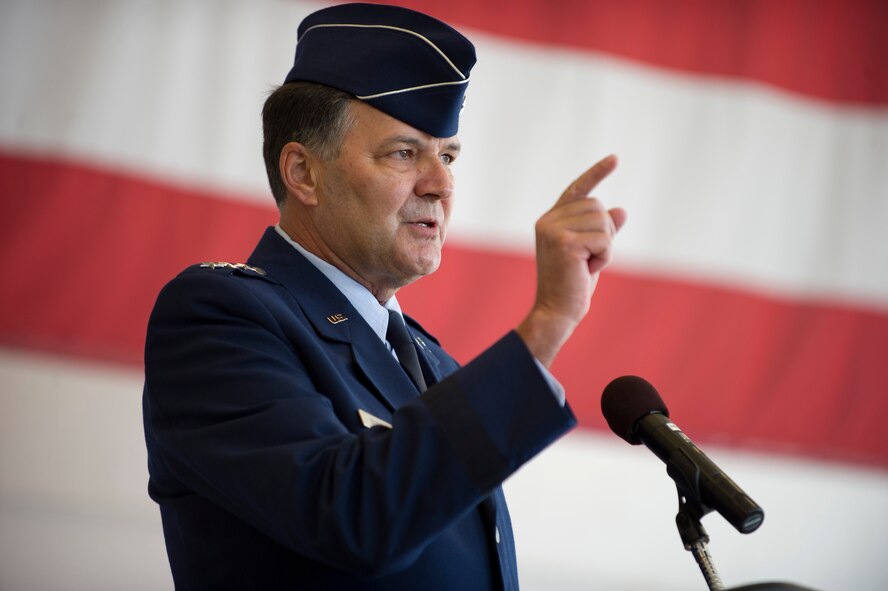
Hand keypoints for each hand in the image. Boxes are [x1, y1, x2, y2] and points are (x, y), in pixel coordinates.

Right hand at [516, 155, 626, 366]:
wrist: (557, 311)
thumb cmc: (572, 285)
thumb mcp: (591, 253)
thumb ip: (603, 231)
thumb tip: (621, 210)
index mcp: (550, 220)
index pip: (577, 190)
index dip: (597, 173)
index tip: (615, 159)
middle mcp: (548, 221)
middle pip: (598, 206)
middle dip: (605, 232)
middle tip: (590, 258)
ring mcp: (553, 230)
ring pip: (603, 222)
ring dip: (606, 247)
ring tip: (587, 265)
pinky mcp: (564, 243)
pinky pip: (605, 239)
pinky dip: (605, 257)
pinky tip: (588, 270)